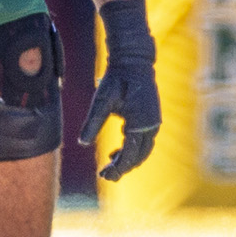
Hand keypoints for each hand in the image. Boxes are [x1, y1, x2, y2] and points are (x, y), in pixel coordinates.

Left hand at [79, 0, 159, 179]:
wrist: (133, 61)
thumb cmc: (116, 78)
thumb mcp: (101, 100)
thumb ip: (93, 122)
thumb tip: (81, 143)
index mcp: (140, 122)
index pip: (130, 154)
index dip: (118, 168)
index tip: (104, 175)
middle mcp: (151, 125)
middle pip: (140, 156)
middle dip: (123, 168)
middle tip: (105, 175)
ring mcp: (154, 121)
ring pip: (144, 150)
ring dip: (129, 160)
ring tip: (110, 165)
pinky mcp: (152, 118)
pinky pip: (144, 141)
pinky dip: (132, 150)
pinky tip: (117, 152)